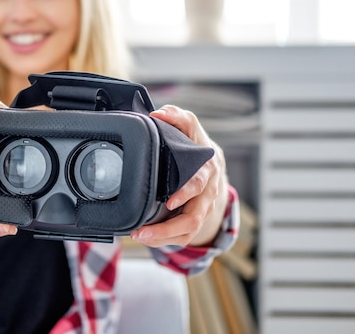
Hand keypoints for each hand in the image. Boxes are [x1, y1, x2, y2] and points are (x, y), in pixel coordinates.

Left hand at [130, 105, 228, 247]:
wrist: (215, 165)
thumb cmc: (197, 146)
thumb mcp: (191, 127)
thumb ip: (177, 117)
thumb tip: (158, 114)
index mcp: (207, 169)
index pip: (199, 183)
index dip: (186, 193)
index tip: (169, 201)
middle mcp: (208, 192)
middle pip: (194, 218)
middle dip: (168, 228)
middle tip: (142, 231)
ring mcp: (204, 208)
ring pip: (189, 231)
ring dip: (164, 238)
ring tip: (139, 236)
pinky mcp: (196, 219)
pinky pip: (184, 236)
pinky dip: (165, 241)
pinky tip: (146, 238)